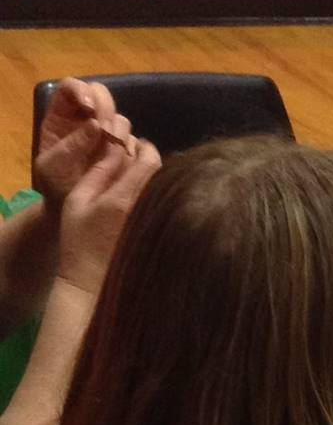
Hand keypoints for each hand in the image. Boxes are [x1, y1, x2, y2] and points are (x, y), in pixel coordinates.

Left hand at [33, 79, 132, 207]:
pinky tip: (124, 167)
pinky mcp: (126, 152)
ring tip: (112, 156)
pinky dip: (133, 153)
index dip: (82, 90)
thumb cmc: (55, 188)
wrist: (71, 212)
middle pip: (102, 95)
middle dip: (105, 110)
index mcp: (61, 116)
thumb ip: (69, 145)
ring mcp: (108, 135)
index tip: (90, 108)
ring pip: (121, 120)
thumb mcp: (51, 167)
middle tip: (106, 133)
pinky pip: (136, 144)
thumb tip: (94, 124)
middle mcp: (86, 119)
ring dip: (119, 135)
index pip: (72, 87)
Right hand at [57, 137, 160, 297]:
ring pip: (164, 188)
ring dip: (155, 176)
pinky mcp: (157, 233)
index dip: (146, 147)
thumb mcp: (78, 201)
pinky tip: (144, 196)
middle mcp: (145, 208)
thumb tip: (116, 148)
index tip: (137, 144)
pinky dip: (157, 194)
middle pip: (162, 173)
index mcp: (124, 197)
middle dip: (152, 160)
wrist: (89, 280)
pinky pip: (162, 204)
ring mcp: (154, 221)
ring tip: (139, 174)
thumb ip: (98, 172)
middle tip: (138, 155)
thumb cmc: (78, 239)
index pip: (150, 161)